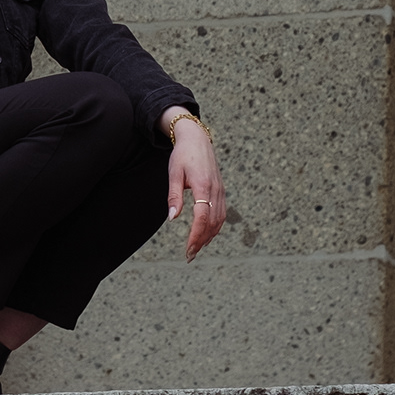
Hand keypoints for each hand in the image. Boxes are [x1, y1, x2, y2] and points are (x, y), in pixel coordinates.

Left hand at [165, 117, 225, 259]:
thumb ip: (174, 196)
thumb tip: (172, 218)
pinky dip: (215, 227)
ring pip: (219, 220)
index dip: (196, 235)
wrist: (197, 139)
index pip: (202, 217)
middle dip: (201, 241)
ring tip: (196, 249)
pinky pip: (221, 213)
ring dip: (209, 237)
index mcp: (203, 185)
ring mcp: (220, 191)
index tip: (188, 248)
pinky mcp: (221, 191)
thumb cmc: (183, 155)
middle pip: (212, 222)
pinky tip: (207, 235)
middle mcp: (215, 190)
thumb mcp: (174, 173)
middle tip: (189, 255)